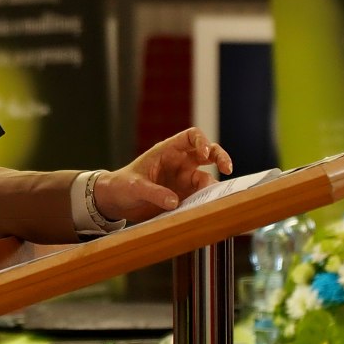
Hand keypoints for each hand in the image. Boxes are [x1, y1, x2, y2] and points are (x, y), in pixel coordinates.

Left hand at [94, 128, 232, 224]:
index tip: (205, 153)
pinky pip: (200, 195)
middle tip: (227, 169)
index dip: (202, 141)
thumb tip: (174, 202)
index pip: (191, 136)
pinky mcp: (184, 195)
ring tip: (212, 196)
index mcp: (167, 151)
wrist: (116, 202)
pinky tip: (207, 207)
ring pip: (207, 177)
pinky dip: (206, 200)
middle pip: (208, 153)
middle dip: (220, 157)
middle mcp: (180, 163)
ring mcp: (184, 179)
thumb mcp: (134, 187)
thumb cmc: (122, 186)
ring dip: (212, 185)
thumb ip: (153, 192)